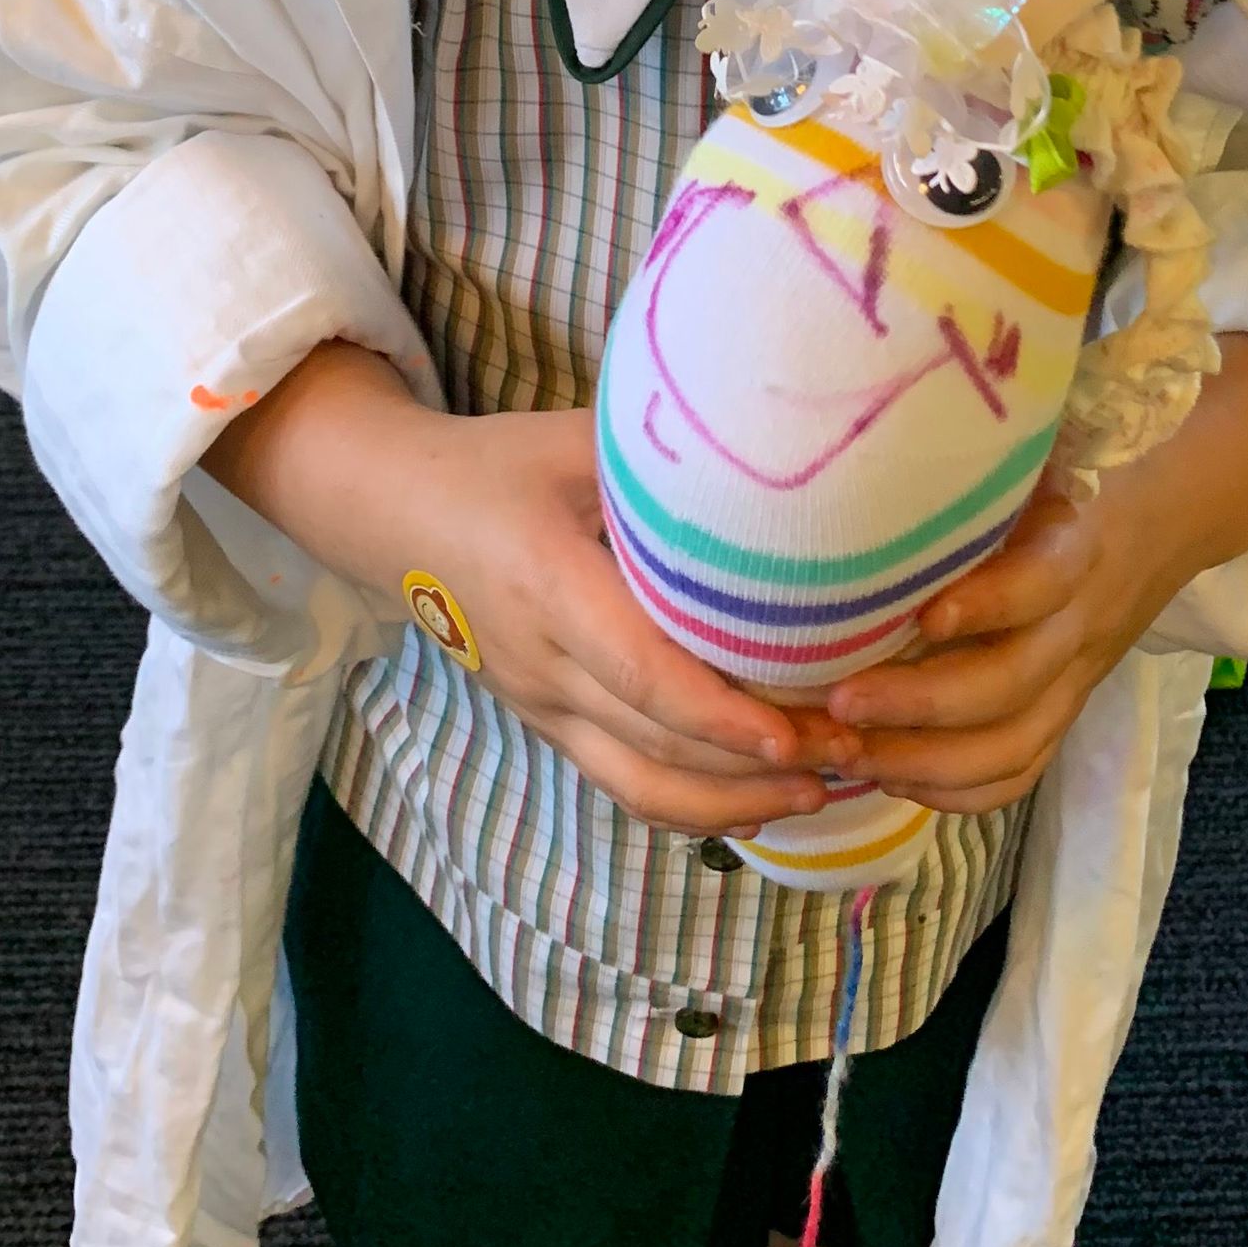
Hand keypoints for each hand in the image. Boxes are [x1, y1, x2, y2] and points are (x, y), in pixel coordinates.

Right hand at [411, 406, 849, 832]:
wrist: (393, 514)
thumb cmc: (496, 466)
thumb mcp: (573, 443)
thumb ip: (661, 460)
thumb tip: (772, 452)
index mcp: (549, 587)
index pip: (640, 672)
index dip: (720, 714)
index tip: (794, 734)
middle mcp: (543, 664)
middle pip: (655, 743)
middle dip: (755, 764)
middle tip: (853, 748)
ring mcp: (542, 705)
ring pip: (640, 784)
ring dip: (734, 801)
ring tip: (823, 787)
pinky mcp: (548, 723)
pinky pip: (622, 782)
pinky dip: (693, 803)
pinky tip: (759, 798)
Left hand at [818, 467, 1194, 815]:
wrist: (1158, 530)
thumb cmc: (1062, 485)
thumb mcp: (1031, 468)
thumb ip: (973, 481)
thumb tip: (872, 467)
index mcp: (1072, 550)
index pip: (1038, 585)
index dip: (986, 604)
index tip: (922, 613)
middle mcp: (1077, 624)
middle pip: (1010, 683)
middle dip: (918, 703)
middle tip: (839, 702)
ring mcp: (1074, 680)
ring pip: (1012, 744)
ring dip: (923, 761)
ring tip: (848, 750)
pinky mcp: (1065, 715)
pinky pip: (1019, 772)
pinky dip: (953, 791)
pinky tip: (889, 778)